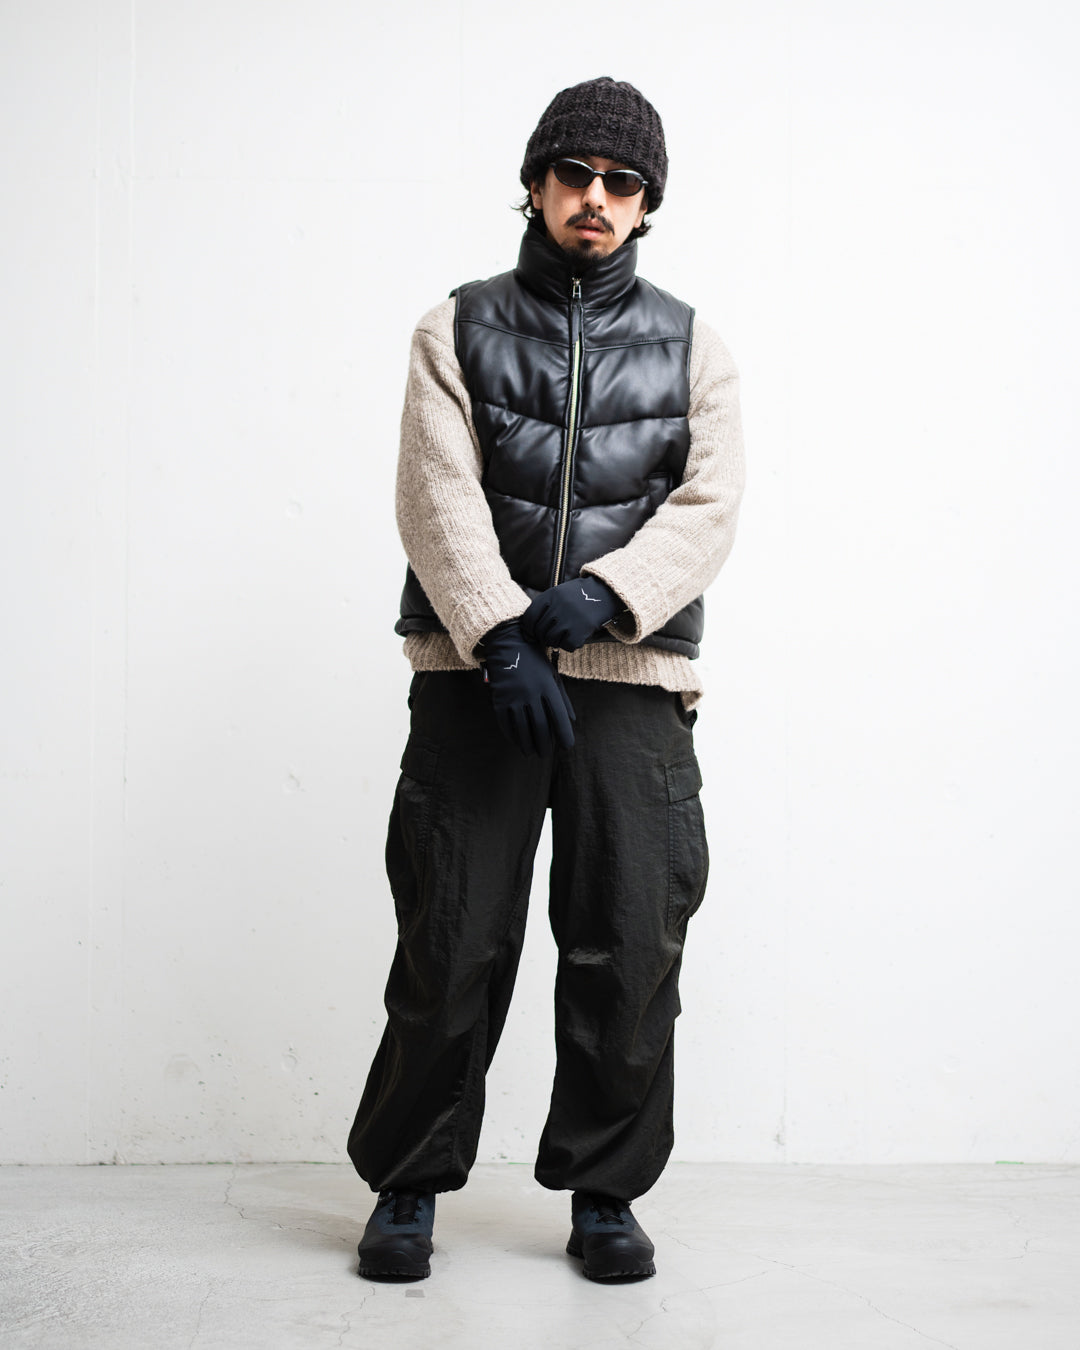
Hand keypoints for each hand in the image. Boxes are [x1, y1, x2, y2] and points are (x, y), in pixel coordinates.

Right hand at [479, 620, 575, 755]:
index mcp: (547, 687)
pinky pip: (505, 723)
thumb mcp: (552, 675)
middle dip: (544, 744)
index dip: (564, 734)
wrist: (508, 645)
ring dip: (527, 744)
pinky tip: (516, 742)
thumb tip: (571, 720)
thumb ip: (562, 698)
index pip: (558, 716)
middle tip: (545, 754)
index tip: (567, 746)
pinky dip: (511, 735)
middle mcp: (531, 694)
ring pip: (522, 729)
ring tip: (531, 753)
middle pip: (540, 726)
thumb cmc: (535, 661)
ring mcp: (514, 698)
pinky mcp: (500, 700)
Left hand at [520, 576, 623, 651]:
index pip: (529, 618)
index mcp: (550, 596)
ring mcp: (569, 619)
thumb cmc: (579, 596)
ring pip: (551, 640)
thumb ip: (544, 608)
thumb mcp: (559, 594)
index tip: (532, 634)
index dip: (529, 629)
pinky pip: (567, 646)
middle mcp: (558, 607)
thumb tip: (528, 633)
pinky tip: (575, 637)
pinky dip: (570, 645)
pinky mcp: (580, 630)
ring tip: (564, 635)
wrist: (605, 592)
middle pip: (540, 631)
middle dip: (544, 636)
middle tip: (552, 635)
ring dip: (556, 641)